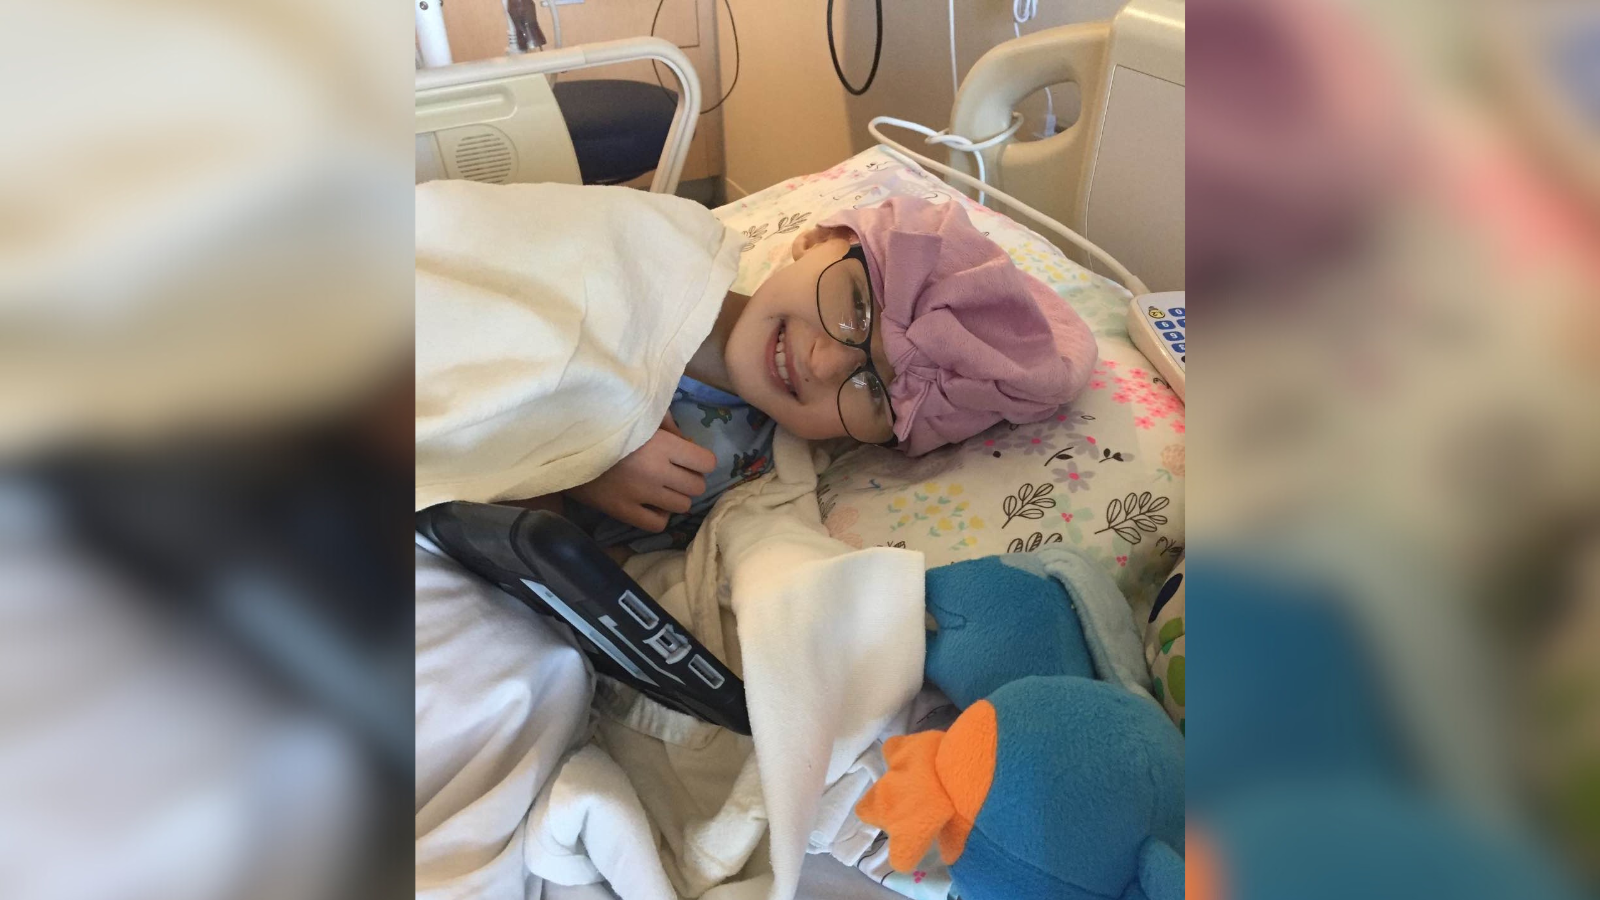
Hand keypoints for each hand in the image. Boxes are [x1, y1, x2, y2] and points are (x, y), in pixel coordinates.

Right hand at [568, 414, 716, 531]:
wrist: (566, 442)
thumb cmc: (607, 422)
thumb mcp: (641, 412)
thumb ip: (669, 423)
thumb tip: (689, 442)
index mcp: (664, 445)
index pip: (707, 462)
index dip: (700, 459)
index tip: (688, 457)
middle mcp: (658, 473)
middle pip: (697, 487)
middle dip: (689, 478)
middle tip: (674, 472)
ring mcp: (641, 495)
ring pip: (682, 507)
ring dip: (675, 497)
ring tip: (661, 488)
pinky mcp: (623, 512)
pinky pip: (658, 524)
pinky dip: (659, 516)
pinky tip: (650, 504)